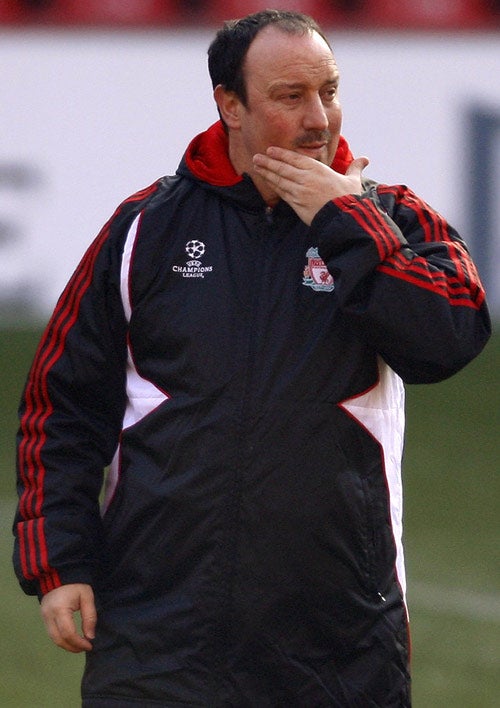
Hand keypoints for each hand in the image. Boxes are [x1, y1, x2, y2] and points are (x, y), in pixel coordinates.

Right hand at [40, 583, 95, 652]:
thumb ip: (89, 617)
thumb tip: (90, 637)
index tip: (89, 645)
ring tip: (79, 645)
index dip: (79, 642)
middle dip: (72, 647)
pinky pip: (52, 633)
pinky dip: (62, 639)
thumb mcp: (87, 597)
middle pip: (58, 639)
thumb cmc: (76, 585)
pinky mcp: (43, 617)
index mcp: (60, 609)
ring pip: (53, 639)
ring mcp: (44, 617)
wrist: (60, 575)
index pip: (68, 633)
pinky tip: (71, 639)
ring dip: (66, 645)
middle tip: (85, 648)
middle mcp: (49, 615)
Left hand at [253, 147, 368, 224]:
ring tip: (256, 166)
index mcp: (318, 170)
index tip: (271, 151)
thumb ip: (355, 168)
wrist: (344, 219)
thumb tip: (365, 159)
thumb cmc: (350, 199)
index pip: (295, 159)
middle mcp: (306, 178)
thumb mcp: (353, 181)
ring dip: (267, 173)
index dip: (282, 155)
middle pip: (283, 168)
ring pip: (279, 180)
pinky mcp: (297, 204)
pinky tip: (267, 182)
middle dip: (268, 162)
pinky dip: (273, 186)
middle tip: (256, 157)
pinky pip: (282, 193)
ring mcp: (299, 191)